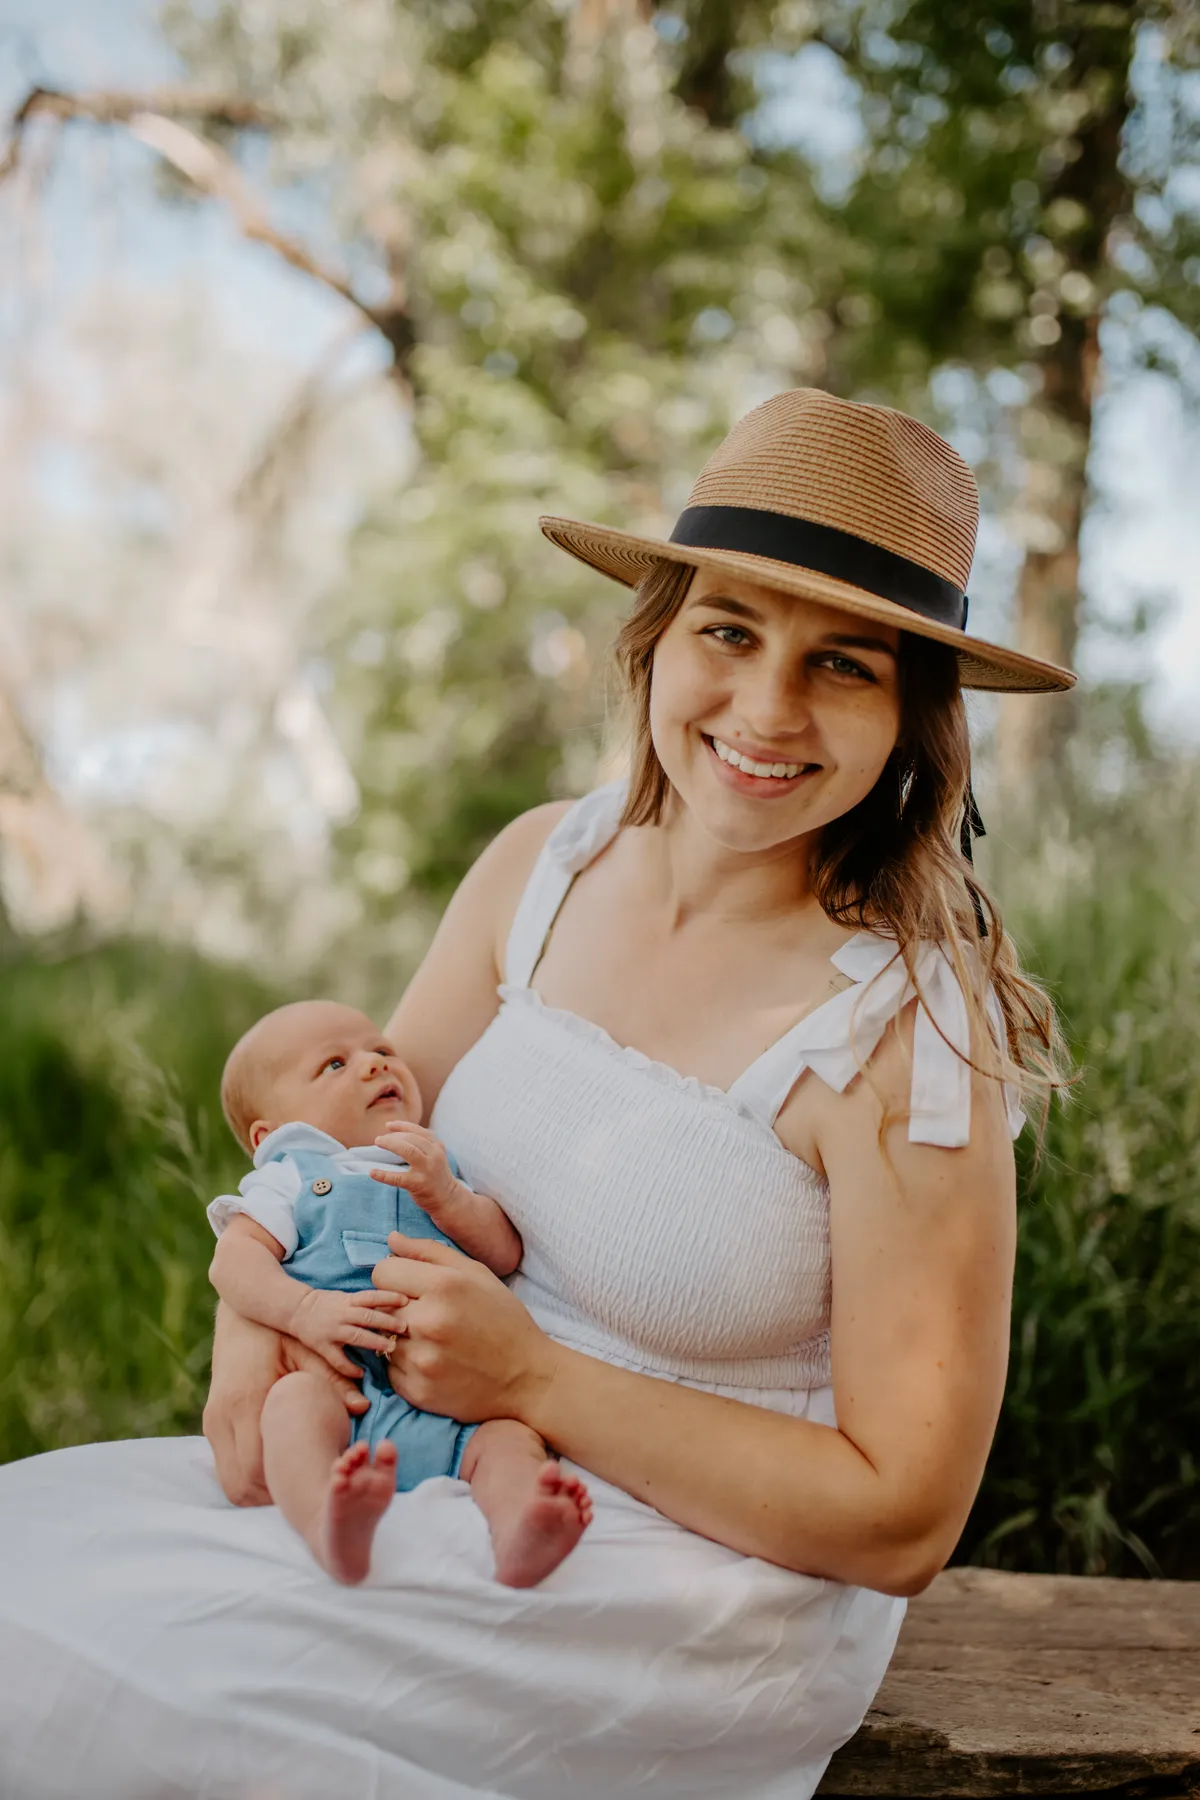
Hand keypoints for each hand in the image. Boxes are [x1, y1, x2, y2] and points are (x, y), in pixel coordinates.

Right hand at [203, 1303, 368, 1506]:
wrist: (240, 1316)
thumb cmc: (278, 1332)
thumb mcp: (306, 1351)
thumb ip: (331, 1380)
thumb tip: (363, 1406)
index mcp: (245, 1400)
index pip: (256, 1467)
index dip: (284, 1486)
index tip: (313, 1484)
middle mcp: (222, 1416)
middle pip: (240, 1485)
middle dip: (273, 1498)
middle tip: (308, 1492)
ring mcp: (213, 1422)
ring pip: (230, 1482)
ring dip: (260, 1491)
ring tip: (296, 1483)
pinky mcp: (211, 1424)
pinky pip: (227, 1468)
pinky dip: (249, 1477)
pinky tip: (278, 1466)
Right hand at [289, 1285, 411, 1372]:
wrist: (296, 1309)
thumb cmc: (326, 1303)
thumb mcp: (345, 1297)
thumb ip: (363, 1304)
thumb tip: (390, 1308)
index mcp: (348, 1300)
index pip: (371, 1296)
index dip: (389, 1297)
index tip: (406, 1301)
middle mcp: (342, 1314)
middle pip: (368, 1317)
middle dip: (387, 1322)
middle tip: (404, 1328)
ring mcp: (332, 1330)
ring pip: (357, 1336)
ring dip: (375, 1341)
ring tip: (391, 1347)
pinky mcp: (323, 1345)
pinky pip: (337, 1359)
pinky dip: (349, 1367)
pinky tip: (361, 1373)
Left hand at [371, 1122, 459, 1218]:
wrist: (448, 1199)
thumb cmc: (436, 1175)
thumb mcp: (435, 1156)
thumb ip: (423, 1145)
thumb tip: (397, 1134)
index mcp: (437, 1147)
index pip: (418, 1131)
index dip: (402, 1126)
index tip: (388, 1125)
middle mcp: (434, 1155)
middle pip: (411, 1139)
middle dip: (393, 1137)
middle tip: (379, 1139)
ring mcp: (427, 1170)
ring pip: (408, 1151)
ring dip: (391, 1144)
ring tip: (378, 1143)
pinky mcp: (418, 1184)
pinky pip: (398, 1177)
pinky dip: (383, 1174)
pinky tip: (373, 1172)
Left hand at [372, 1234, 557, 1424]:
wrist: (527, 1379)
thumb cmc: (503, 1320)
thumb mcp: (476, 1274)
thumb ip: (429, 1251)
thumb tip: (391, 1239)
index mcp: (444, 1287)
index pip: (382, 1272)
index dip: (395, 1277)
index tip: (412, 1286)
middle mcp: (427, 1322)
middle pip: (378, 1305)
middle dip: (397, 1307)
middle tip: (425, 1315)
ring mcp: (421, 1360)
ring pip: (382, 1339)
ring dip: (399, 1338)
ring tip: (432, 1341)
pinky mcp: (417, 1390)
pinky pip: (389, 1370)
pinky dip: (405, 1365)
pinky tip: (433, 1362)